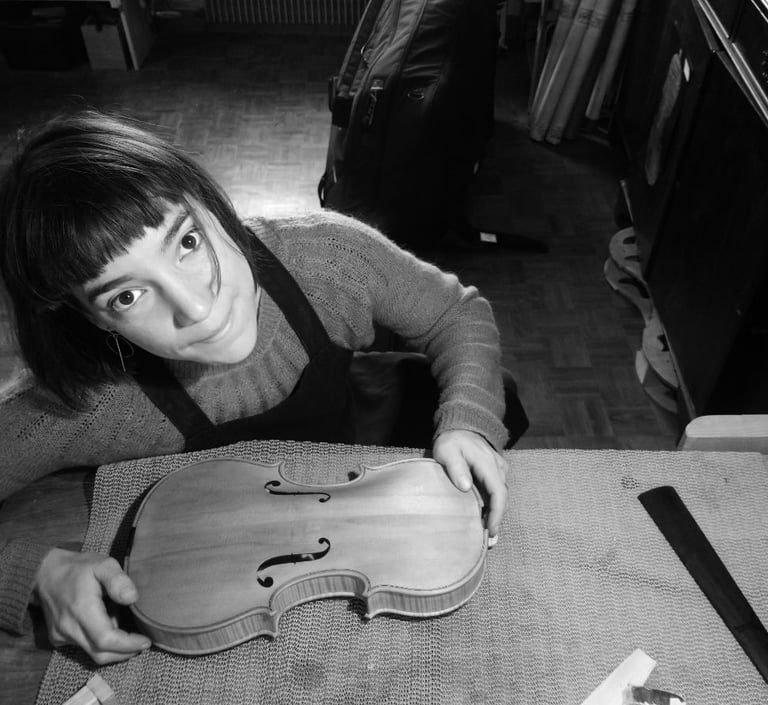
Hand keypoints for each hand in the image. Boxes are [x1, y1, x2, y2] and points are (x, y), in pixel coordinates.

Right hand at [34, 548, 150, 663]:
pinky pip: (83, 648)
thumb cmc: (79, 567)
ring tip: (128, 634)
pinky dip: (99, 644)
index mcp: (82, 609)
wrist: (46, 573)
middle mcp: (69, 627)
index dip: (127, 645)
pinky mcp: (58, 638)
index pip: (106, 640)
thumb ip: (118, 580)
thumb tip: (132, 598)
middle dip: (124, 652)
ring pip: (92, 653)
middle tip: (142, 643)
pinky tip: (108, 628)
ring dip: (113, 649)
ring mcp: (61, 635)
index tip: (145, 641)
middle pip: (100, 653)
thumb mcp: (103, 564)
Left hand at [432, 429, 508, 539]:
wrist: (461, 426)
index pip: (498, 492)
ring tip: (487, 533)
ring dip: (495, 513)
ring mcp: (498, 469)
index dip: (497, 513)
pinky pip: (496, 491)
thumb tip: (465, 486)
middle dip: (497, 519)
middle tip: (488, 540)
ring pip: (500, 495)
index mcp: (487, 464)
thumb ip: (455, 467)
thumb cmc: (451, 441)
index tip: (490, 529)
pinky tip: (485, 517)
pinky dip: (492, 505)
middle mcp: (497, 468)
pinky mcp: (494, 472)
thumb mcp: (447, 451)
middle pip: (502, 498)